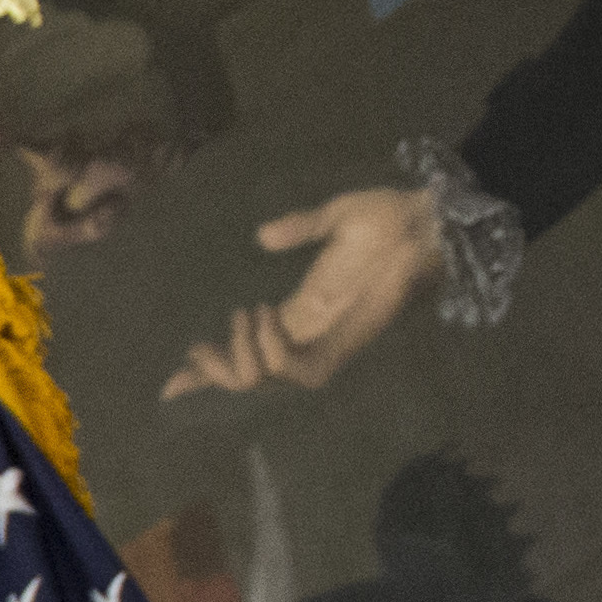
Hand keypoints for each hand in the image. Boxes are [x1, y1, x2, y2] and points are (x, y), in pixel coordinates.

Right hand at [162, 185, 445, 396]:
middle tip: (202, 341)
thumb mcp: (334, 217)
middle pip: (246, 379)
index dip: (209, 372)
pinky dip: (271, 350)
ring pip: (264, 379)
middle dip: (213, 369)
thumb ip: (300, 228)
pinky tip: (266, 317)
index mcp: (300, 312)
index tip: (170, 385)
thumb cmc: (389, 216)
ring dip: (243, 353)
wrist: (430, 221)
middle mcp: (306, 335)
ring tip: (248, 313)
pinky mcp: (344, 342)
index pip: (246, 353)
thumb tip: (262, 238)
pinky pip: (296, 369)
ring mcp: (325, 341)